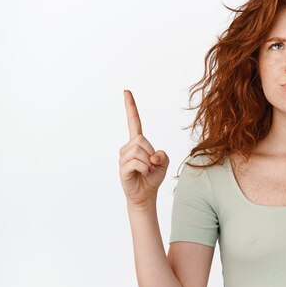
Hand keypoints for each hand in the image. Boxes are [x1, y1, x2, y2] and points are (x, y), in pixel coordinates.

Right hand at [118, 90, 169, 206]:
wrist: (145, 195)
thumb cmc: (152, 177)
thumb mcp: (164, 163)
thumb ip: (163, 155)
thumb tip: (153, 155)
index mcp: (137, 143)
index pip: (134, 122)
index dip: (131, 107)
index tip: (126, 91)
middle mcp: (127, 147)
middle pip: (141, 139)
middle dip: (150, 152)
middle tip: (150, 165)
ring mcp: (123, 157)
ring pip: (139, 151)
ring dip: (148, 162)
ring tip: (146, 170)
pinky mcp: (122, 168)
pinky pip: (136, 163)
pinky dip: (144, 168)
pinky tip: (142, 173)